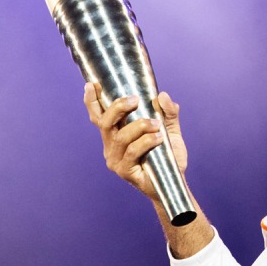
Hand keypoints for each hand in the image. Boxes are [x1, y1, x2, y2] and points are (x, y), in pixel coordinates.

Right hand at [83, 82, 188, 199]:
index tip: (91, 84)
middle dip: (117, 107)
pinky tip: (159, 139)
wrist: (174, 180)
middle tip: (135, 100)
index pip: (99, 115)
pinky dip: (146, 142)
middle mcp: (111, 145)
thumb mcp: (170, 129)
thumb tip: (162, 95)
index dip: (92, 101)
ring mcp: (115, 159)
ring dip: (139, 126)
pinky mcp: (124, 171)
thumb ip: (168, 112)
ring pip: (120, 137)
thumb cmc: (167, 154)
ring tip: (156, 125)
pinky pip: (132, 152)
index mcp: (116, 133)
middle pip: (104, 122)